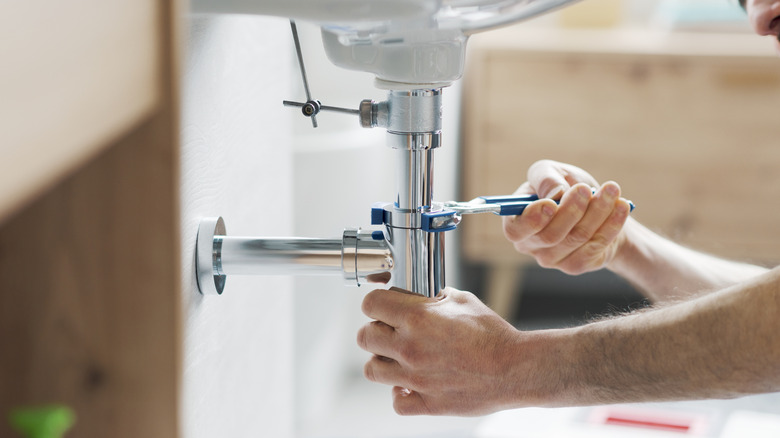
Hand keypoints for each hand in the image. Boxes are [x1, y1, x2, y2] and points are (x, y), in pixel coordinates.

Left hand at [357, 287, 525, 415]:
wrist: (515, 369)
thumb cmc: (493, 334)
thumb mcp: (463, 300)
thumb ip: (435, 297)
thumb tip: (420, 296)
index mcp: (418, 318)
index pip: (371, 304)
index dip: (375, 303)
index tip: (382, 306)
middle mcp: (410, 348)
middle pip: (365, 336)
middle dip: (375, 330)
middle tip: (390, 331)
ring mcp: (416, 378)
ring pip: (372, 369)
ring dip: (382, 361)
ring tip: (398, 358)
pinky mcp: (427, 403)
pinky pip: (396, 402)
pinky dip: (400, 394)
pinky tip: (411, 384)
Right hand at [502, 160, 631, 274]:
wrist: (596, 207)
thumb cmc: (567, 186)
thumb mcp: (553, 171)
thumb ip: (546, 177)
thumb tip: (555, 192)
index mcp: (517, 221)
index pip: (515, 230)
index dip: (532, 219)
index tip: (551, 203)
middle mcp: (530, 245)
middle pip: (550, 236)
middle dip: (571, 210)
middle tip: (586, 189)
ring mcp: (552, 259)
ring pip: (577, 238)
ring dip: (597, 211)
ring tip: (611, 189)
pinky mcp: (575, 265)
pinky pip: (595, 247)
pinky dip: (611, 224)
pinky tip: (621, 206)